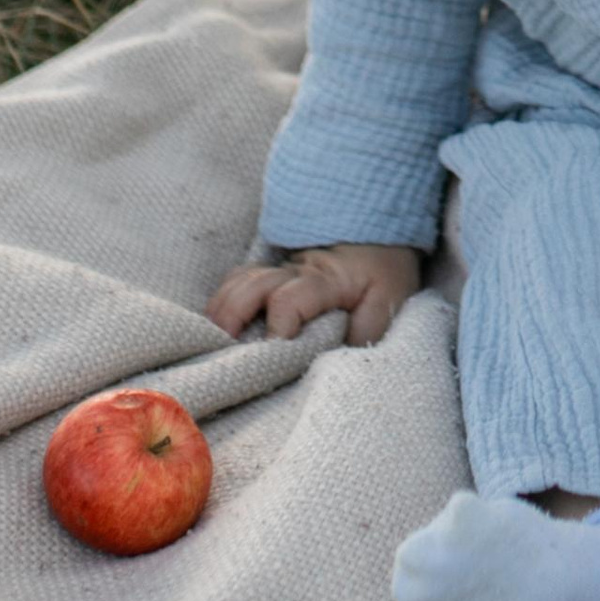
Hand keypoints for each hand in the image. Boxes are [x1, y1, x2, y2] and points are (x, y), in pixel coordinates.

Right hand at [203, 242, 421, 345]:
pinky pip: (234, 283)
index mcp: (325, 280)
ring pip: (236, 283)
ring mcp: (277, 270)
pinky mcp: (269, 277)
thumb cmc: (384, 277)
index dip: (278, 328)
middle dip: (232, 319)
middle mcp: (294, 271)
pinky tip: (216, 330)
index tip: (275, 355)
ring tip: (212, 347)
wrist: (381, 239)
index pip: (289, 299)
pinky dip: (221, 304)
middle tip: (224, 354)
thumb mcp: (387, 304)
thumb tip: (333, 361)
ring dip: (221, 313)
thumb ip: (364, 332)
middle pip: (250, 286)